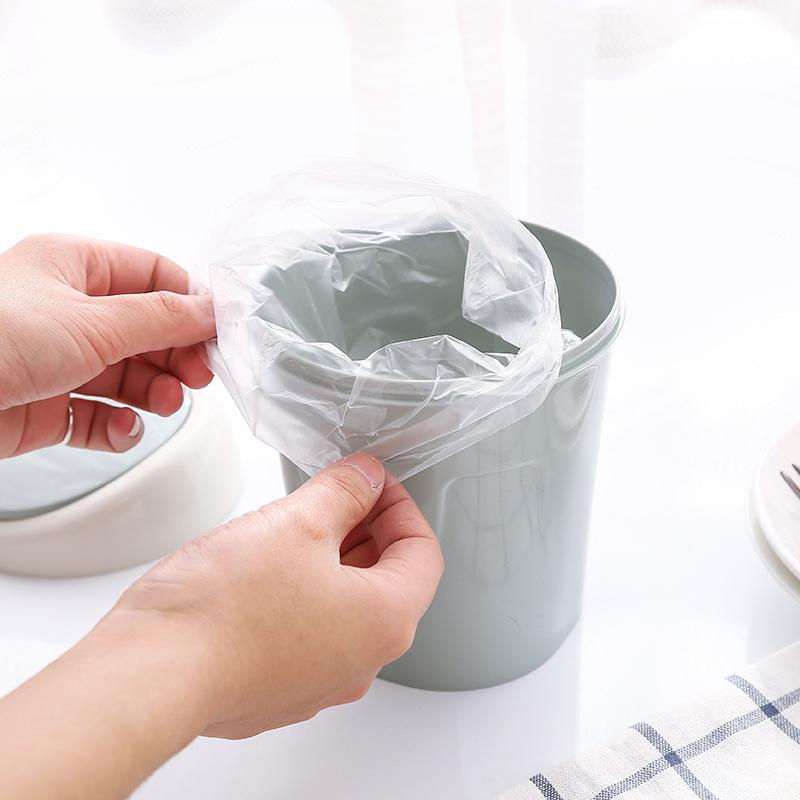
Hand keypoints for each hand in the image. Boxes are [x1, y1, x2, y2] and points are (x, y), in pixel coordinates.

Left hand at [0, 234, 214, 457]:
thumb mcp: (94, 322)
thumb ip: (162, 319)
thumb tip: (211, 311)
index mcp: (74, 267)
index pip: (152, 277)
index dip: (190, 305)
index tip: (218, 334)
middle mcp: (67, 311)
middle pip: (147, 330)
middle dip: (175, 356)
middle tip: (198, 377)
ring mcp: (57, 360)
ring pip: (128, 376)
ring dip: (153, 393)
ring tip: (161, 405)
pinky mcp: (47, 406)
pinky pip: (98, 415)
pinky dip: (117, 426)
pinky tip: (122, 428)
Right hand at [0, 454, 442, 798]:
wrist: (151, 675)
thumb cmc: (224, 609)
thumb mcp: (298, 520)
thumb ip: (345, 491)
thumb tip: (366, 477)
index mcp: (385, 620)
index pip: (422, 551)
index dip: (400, 504)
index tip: (372, 481)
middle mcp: (361, 661)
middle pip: (388, 580)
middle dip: (367, 528)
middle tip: (337, 494)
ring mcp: (320, 681)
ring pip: (347, 605)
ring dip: (335, 558)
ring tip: (299, 523)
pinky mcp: (280, 688)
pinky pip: (311, 630)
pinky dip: (306, 592)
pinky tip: (271, 566)